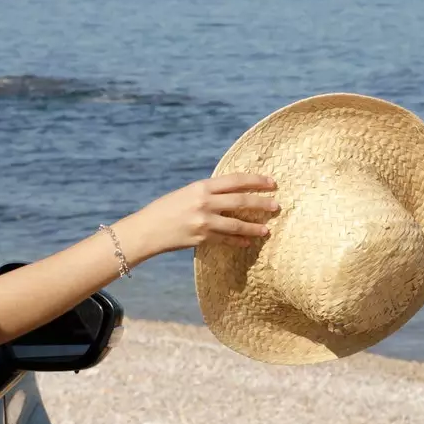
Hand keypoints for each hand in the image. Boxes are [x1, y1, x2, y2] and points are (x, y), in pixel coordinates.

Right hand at [114, 174, 278, 259]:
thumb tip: (233, 194)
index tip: (271, 182)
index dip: (256, 181)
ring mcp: (204, 222)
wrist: (147, 229)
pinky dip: (238, 241)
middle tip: (276, 206)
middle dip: (261, 204)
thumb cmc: (166, 209)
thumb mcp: (187, 193)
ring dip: (254, 228)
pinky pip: (226, 240)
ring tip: (267, 230)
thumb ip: (209, 193)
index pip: (235, 180)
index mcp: (201, 187)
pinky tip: (247, 242)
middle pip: (241, 201)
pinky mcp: (201, 239)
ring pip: (237, 225)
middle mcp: (204, 202)